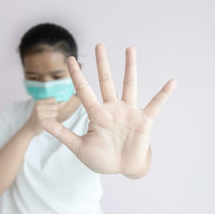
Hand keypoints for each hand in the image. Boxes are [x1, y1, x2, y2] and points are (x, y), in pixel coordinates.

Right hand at [24, 98, 62, 135]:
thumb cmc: (39, 118)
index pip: (53, 99)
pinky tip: (46, 122)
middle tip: (46, 115)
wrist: (30, 128)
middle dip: (54, 111)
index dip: (54, 105)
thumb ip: (54, 105)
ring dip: (53, 117)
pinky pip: (53, 118)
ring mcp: (39, 113)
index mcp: (38, 101)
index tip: (48, 109)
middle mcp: (38, 106)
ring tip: (46, 119)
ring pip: (55, 112)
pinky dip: (52, 121)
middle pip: (55, 105)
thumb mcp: (45, 109)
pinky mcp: (41, 120)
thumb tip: (63, 102)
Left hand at [39, 43, 176, 174]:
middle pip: (106, 81)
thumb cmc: (101, 158)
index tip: (70, 59)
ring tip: (130, 49)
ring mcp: (128, 112)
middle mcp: (112, 108)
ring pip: (129, 85)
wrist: (123, 168)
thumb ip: (62, 133)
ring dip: (130, 68)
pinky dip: (164, 94)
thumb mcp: (79, 147)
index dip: (77, 75)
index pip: (84, 90)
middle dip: (103, 64)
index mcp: (97, 114)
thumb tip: (41, 121)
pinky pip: (155, 104)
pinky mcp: (143, 120)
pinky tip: (172, 82)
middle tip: (99, 45)